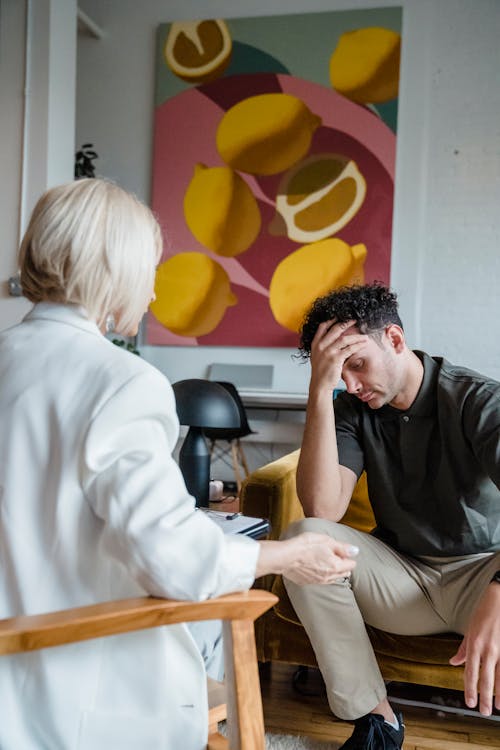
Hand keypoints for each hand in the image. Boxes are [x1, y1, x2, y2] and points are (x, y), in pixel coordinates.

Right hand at [279, 532, 357, 585]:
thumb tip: (355, 551)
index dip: (347, 555)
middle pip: (344, 573)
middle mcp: (329, 577)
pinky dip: (321, 573)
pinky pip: (321, 580)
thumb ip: (342, 547)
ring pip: (333, 578)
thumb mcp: (325, 540)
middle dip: (342, 564)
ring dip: (332, 570)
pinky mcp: (308, 583)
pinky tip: (313, 565)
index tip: (339, 550)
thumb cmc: (303, 546)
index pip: (351, 564)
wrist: (284, 557)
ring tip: (322, 558)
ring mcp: (318, 582)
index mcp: (335, 566)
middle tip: (332, 553)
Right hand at [309, 319, 365, 392]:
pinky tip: (363, 344)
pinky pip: (349, 349)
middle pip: (335, 329)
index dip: (332, 320)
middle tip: (355, 320)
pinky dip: (357, 345)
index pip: (323, 326)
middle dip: (347, 323)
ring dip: (356, 336)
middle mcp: (321, 346)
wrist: (319, 385)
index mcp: (315, 343)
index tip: (340, 316)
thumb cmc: (320, 372)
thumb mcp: (316, 356)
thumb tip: (332, 339)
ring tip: (364, 335)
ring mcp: (328, 352)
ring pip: (344, 338)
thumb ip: (322, 346)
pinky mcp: (336, 359)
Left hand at [449, 582, 499, 714]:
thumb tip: (454, 662)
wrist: (499, 599)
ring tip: (498, 707)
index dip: (469, 689)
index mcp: (474, 644)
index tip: (469, 703)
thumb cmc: (483, 613)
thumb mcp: (469, 629)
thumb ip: (463, 649)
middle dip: (484, 697)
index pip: (470, 672)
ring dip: (499, 694)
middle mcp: (488, 649)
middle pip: (486, 679)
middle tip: (483, 711)